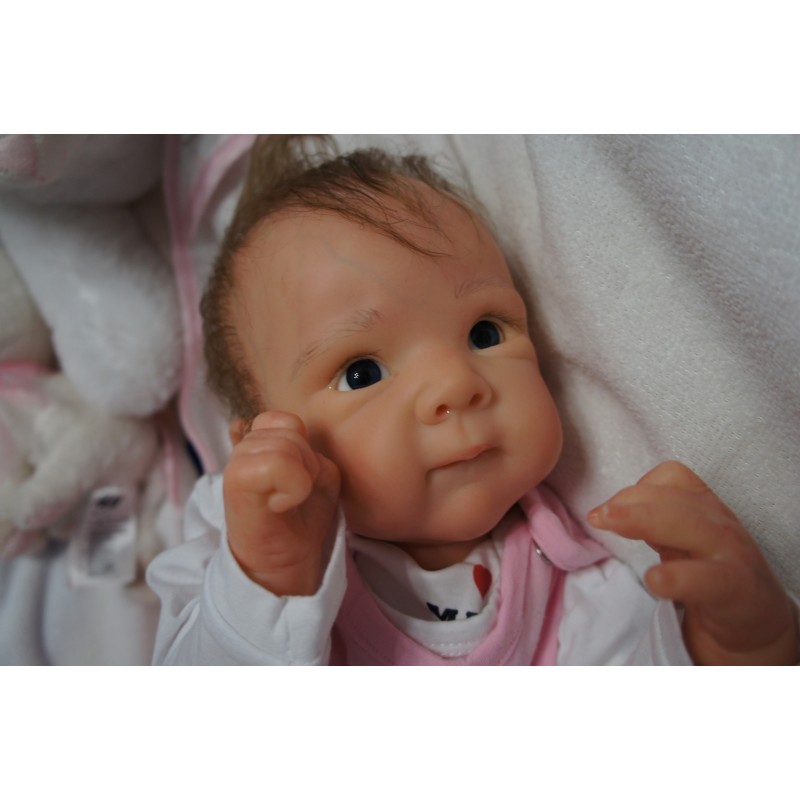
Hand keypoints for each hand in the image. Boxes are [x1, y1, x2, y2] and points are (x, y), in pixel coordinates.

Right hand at [223, 411, 339, 595]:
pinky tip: (280, 506)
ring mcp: (237, 461)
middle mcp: (243, 447)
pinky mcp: (236, 479)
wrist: (285, 562)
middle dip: (307, 466)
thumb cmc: (301, 519)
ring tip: (286, 502)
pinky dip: (293, 487)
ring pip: (288, 446)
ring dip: (300, 478)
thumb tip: (296, 431)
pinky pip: (279, 462)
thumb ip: (310, 447)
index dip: (305, 450)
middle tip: (293, 496)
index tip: (300, 481)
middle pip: (292, 432)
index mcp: (259, 442)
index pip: (288, 420)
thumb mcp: (317, 474)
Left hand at [588, 461, 797, 664]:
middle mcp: (720, 524)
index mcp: (704, 508)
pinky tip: (655, 580)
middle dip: (632, 501)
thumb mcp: (681, 543)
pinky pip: (709, 578)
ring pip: (692, 525)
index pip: (673, 479)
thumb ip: (652, 525)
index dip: (636, 488)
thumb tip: (607, 512)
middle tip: (597, 516)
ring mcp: (732, 554)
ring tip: (610, 526)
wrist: (756, 622)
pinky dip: (680, 577)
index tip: (605, 510)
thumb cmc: (710, 574)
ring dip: (645, 520)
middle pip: (676, 498)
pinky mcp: (738, 589)